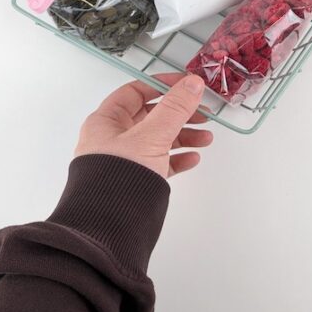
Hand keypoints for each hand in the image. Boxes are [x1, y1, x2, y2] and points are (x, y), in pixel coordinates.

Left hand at [75, 73, 212, 178]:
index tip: (187, 85)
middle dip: (180, 114)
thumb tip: (193, 83)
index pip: (135, 91)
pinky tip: (193, 158)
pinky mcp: (135, 180)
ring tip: (206, 138)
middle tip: (204, 113)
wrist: (110, 227)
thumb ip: (175, 108)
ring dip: (184, 136)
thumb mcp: (152, 135)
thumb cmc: (120, 176)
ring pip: (158, 139)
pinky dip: (177, 158)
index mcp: (106, 121)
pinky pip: (159, 162)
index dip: (162, 85)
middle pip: (151, 116)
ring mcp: (124, 160)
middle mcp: (112, 138)